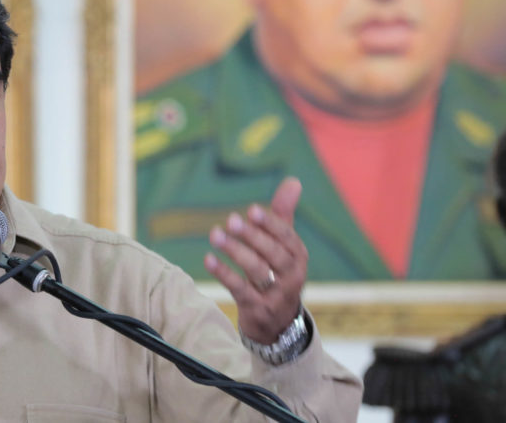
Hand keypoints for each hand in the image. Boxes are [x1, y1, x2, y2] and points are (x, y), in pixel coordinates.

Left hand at [203, 177, 307, 343]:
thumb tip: (293, 181)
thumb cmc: (278, 274)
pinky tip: (208, 259)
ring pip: (257, 271)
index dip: (270, 224)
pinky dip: (224, 274)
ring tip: (215, 235)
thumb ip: (283, 214)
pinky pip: (240, 290)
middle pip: (273, 254)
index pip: (287, 237)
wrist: (279, 324)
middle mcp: (292, 276)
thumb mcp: (283, 247)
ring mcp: (275, 295)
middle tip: (231, 220)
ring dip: (235, 251)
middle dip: (253, 236)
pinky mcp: (257, 309)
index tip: (252, 210)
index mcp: (298, 256)